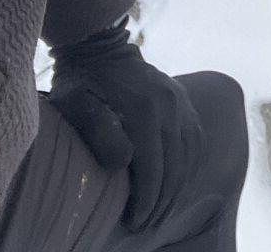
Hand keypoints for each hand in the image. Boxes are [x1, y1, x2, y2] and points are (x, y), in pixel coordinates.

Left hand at [47, 21, 203, 231]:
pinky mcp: (183, 100)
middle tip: (144, 225)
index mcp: (145, 109)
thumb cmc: (80, 79)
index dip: (147, 202)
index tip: (134, 223)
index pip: (154, 169)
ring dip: (176, 188)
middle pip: (175, 167)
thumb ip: (98, 131)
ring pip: (189, 157)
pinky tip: (174, 182)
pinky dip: (188, 166)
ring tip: (158, 210)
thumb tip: (125, 162)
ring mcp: (180, 101)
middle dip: (161, 203)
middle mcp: (170, 106)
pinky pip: (194, 140)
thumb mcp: (75, 102)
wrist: (99, 45)